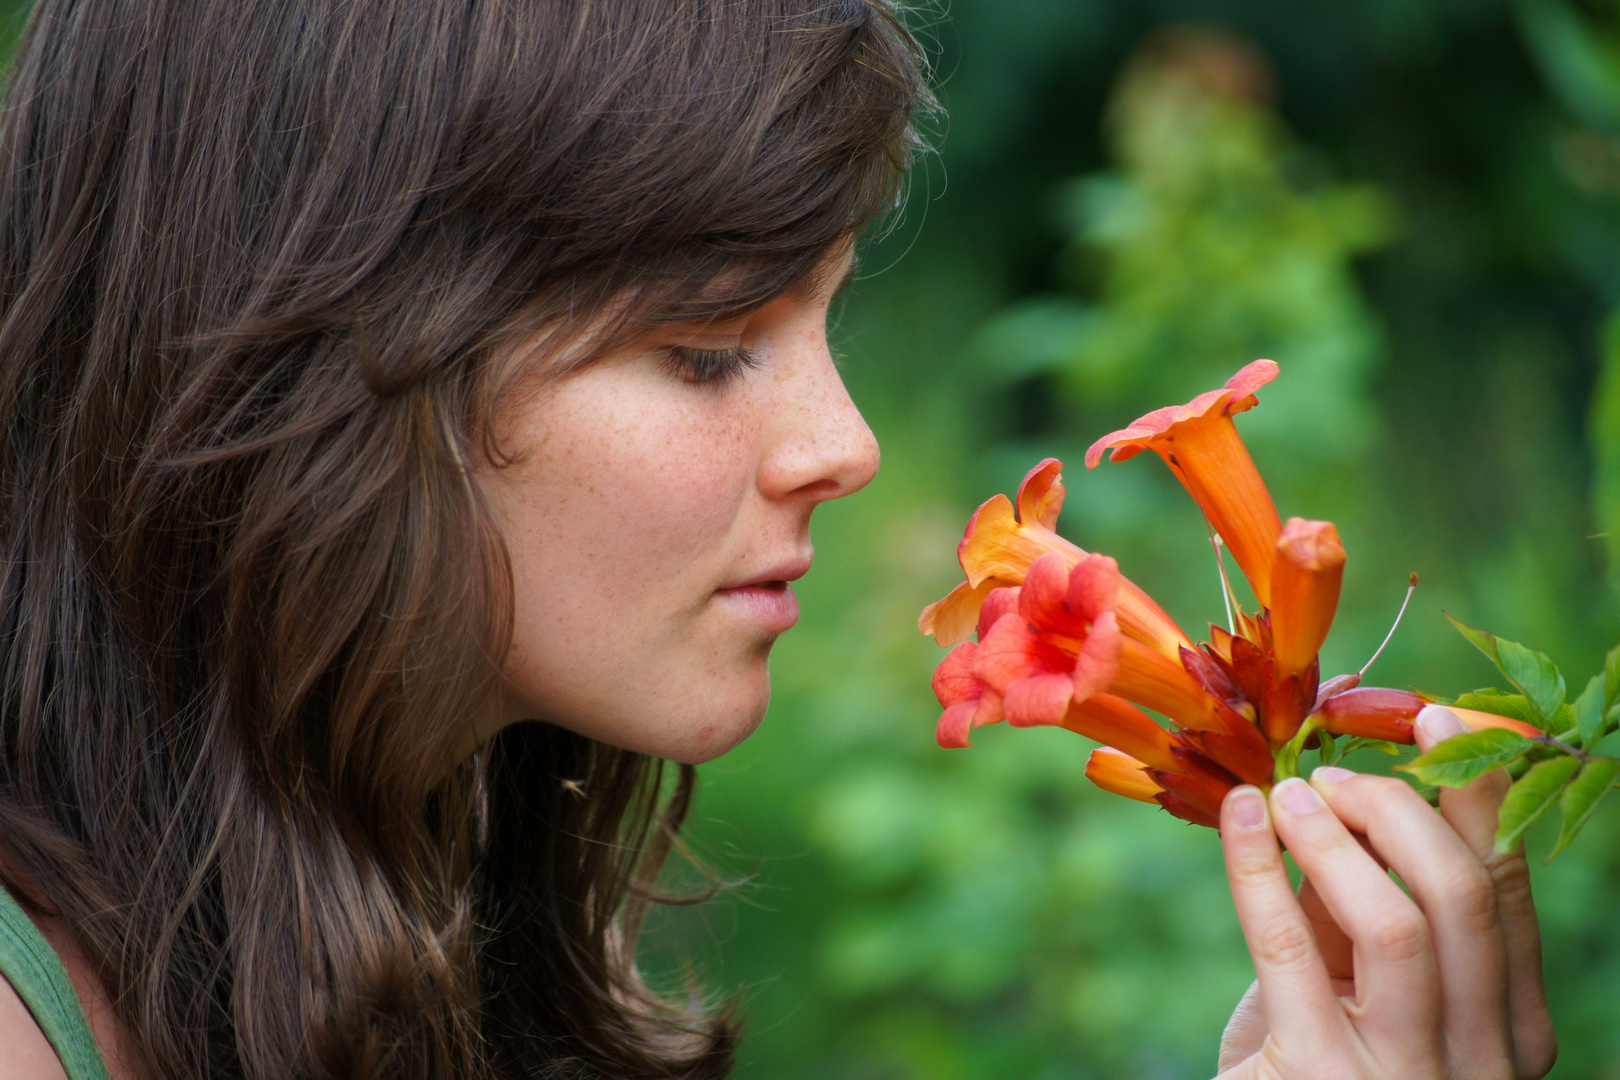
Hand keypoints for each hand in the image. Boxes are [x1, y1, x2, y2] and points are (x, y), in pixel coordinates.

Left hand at [1214, 704, 1556, 1078]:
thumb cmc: (1316, 1066)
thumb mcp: (1360, 992)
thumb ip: (1361, 912)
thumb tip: (1343, 796)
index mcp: (1510, 1029)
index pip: (1504, 889)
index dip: (1475, 794)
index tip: (1437, 719)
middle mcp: (1480, 1059)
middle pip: (1465, 897)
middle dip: (1402, 810)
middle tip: (1339, 774)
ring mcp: (1406, 1074)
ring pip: (1398, 924)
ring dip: (1336, 838)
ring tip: (1290, 794)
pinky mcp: (1319, 1074)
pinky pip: (1288, 947)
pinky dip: (1258, 865)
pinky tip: (1239, 818)